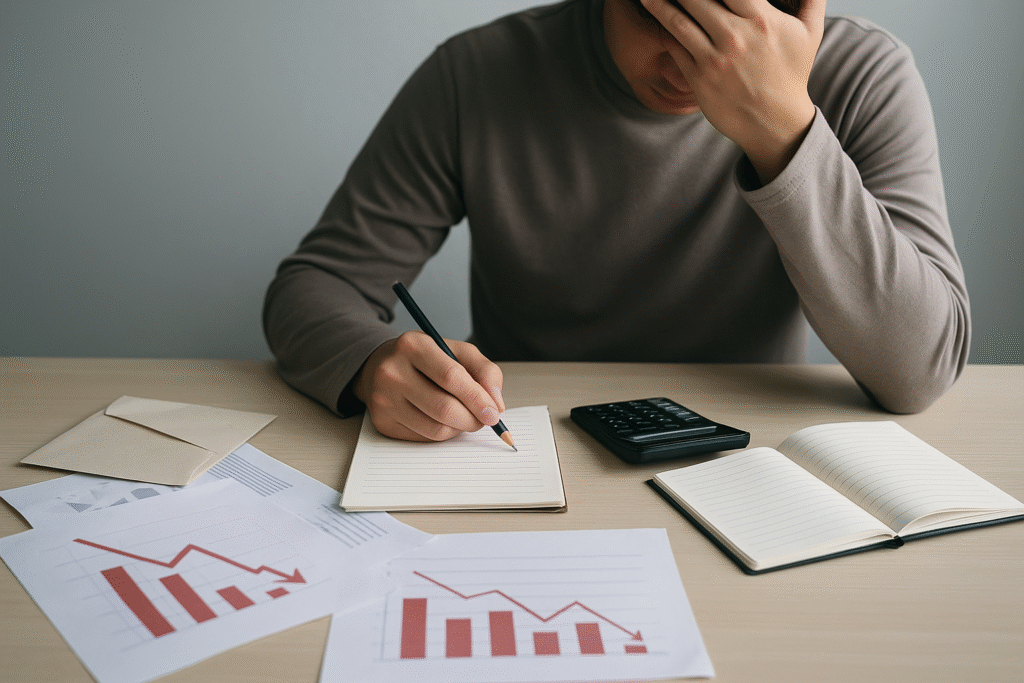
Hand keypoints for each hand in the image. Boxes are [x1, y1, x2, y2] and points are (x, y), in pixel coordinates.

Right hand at [352, 331, 505, 441]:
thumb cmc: (426, 358)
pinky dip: (442, 433)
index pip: (451, 377)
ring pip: (436, 429)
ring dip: (459, 428)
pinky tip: (442, 419)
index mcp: (413, 346)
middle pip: (444, 408)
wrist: (382, 365)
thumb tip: (496, 404)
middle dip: (472, 419)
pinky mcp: (382, 422)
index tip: (495, 412)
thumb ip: (484, 371)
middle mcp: (393, 372)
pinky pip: (424, 438)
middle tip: (484, 419)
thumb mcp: (457, 351)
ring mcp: (384, 399)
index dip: (478, 398)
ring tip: (463, 416)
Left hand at [642, 0, 825, 182]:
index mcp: (760, 19)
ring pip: (677, 20)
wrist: (774, 123)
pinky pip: (674, 48)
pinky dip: (664, 30)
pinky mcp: (697, 78)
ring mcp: (712, 59)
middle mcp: (733, 37)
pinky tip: (655, 17)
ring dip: (658, 3)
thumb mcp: (810, 33)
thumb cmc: (791, 75)